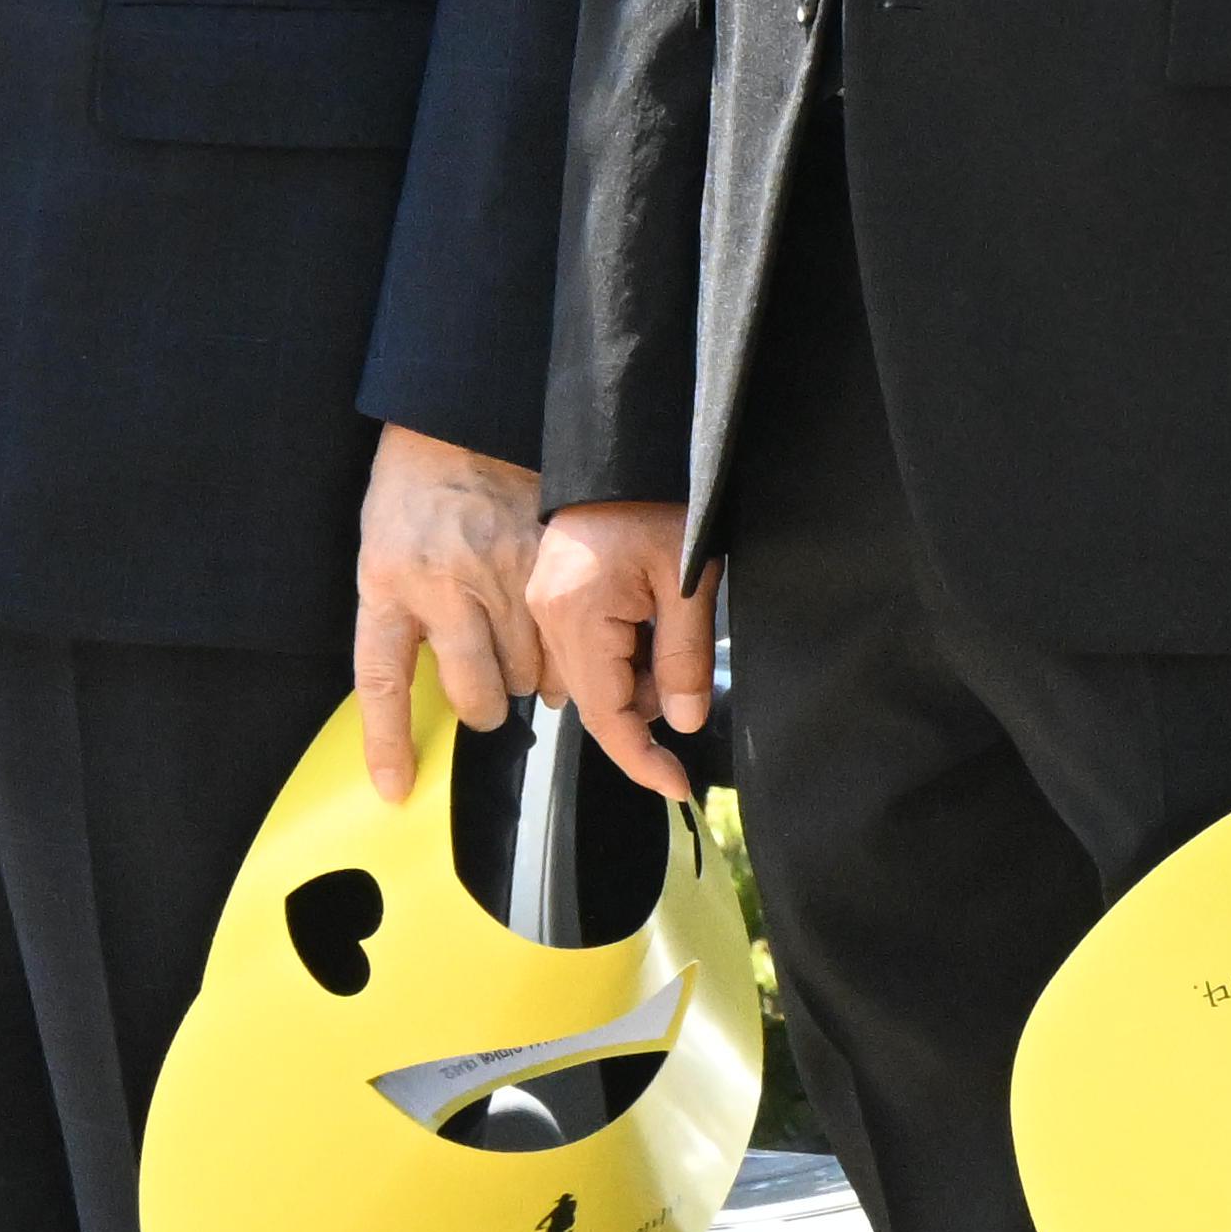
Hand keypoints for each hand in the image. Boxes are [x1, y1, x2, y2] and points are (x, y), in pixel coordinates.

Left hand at [345, 431, 546, 801]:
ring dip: (531, 677)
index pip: (383, 684)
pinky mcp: (544, 558)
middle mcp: (442, 584)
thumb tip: (426, 684)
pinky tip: (561, 635)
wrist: (461, 420)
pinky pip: (566, 633)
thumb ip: (400, 617)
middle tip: (492, 691)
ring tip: (526, 652)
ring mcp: (498, 572)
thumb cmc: (414, 493)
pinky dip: (568, 649)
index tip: (397, 789)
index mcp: (389, 584)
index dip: (389, 744)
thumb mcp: (381, 553)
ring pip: (528, 670)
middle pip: (475, 691)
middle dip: (488, 704)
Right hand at [523, 497, 717, 802]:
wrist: (623, 443)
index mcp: (577, 616)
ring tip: (670, 624)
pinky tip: (649, 619)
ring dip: (632, 677)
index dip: (642, 759)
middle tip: (687, 663)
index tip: (678, 787)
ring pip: (588, 679)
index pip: (606, 717)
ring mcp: (540, 605)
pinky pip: (580, 649)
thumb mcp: (690, 579)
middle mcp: (545, 617)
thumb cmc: (660, 501)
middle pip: (594, 702)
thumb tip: (683, 722)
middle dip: (644, 704)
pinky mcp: (547, 593)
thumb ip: (685, 656)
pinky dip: (619, 653)